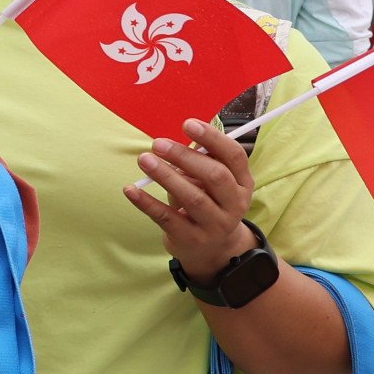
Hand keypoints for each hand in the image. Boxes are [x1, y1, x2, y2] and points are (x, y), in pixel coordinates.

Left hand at [130, 117, 260, 285]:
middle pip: (215, 176)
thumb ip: (202, 161)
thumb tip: (181, 137)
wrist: (211, 250)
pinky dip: (147, 202)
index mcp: (243, 183)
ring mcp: (215, 224)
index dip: (213, 138)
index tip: (187, 123)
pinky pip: (167, 218)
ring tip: (144, 160)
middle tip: (158, 144)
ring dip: (166, 176)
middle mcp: (234, 204)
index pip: (235, 156)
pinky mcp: (191, 239)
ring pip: (193, 198)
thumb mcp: (211, 183)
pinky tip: (131, 189)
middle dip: (185, 157)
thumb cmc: (208, 203)